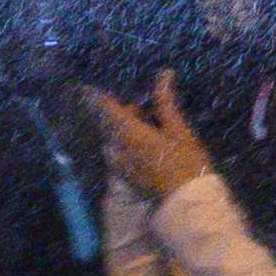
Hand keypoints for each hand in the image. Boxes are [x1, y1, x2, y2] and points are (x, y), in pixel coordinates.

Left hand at [86, 74, 215, 202]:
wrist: (188, 202)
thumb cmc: (187, 163)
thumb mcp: (179, 129)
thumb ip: (166, 102)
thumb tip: (164, 74)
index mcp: (128, 133)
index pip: (104, 108)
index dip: (94, 96)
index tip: (87, 86)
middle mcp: (117, 148)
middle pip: (108, 124)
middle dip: (120, 112)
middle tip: (142, 107)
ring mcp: (120, 165)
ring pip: (113, 140)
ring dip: (122, 129)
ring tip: (147, 126)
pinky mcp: (126, 177)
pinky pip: (118, 154)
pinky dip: (125, 144)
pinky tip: (145, 145)